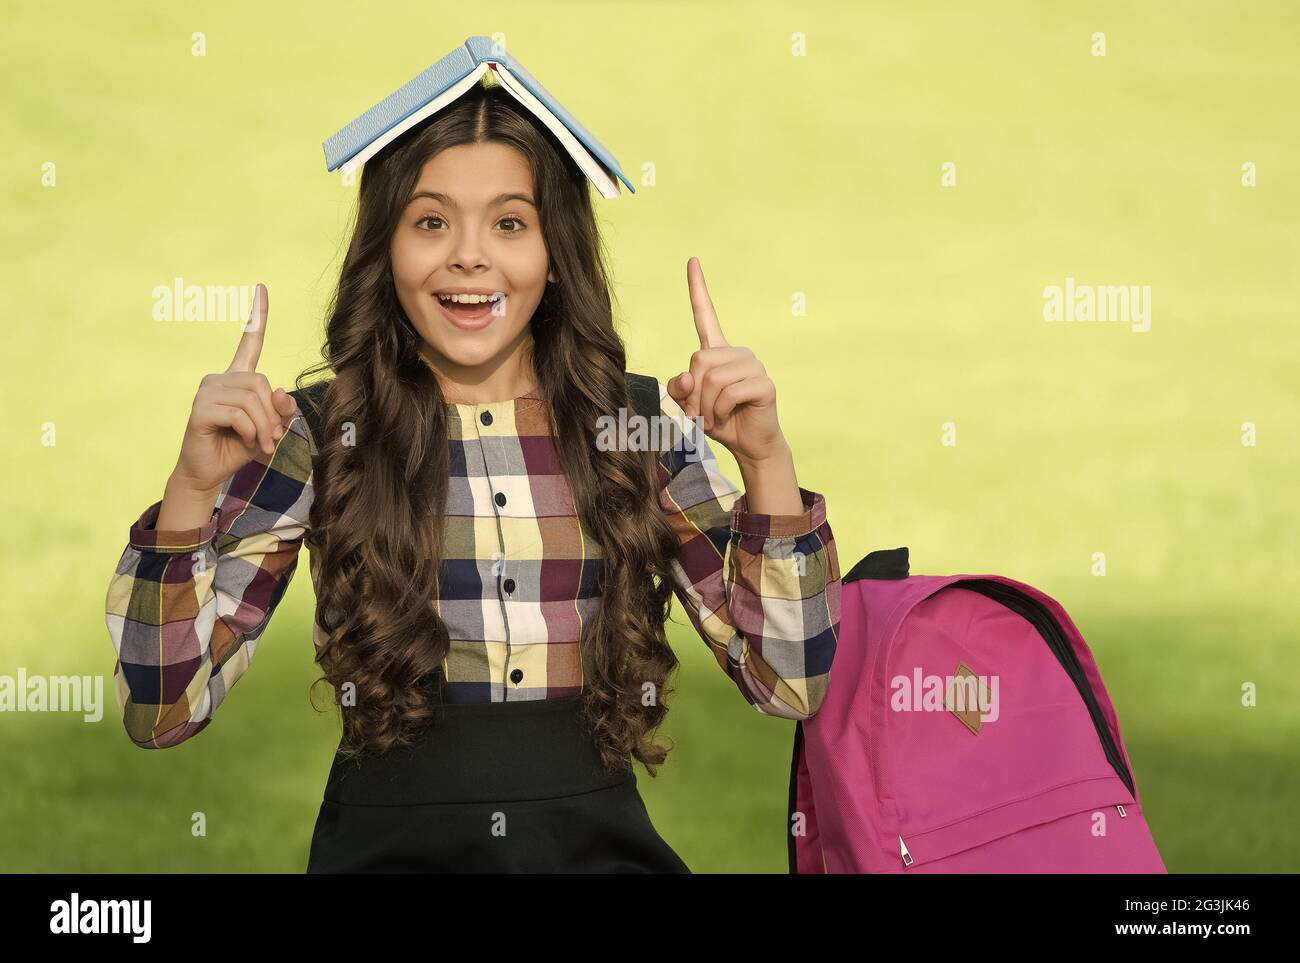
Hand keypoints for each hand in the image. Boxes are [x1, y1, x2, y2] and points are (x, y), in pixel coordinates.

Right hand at [169, 283, 300, 494]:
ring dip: (264, 427)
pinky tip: (246, 442)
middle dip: (273, 415)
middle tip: (271, 439)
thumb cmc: (239, 447)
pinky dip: (251, 431)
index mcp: (238, 378)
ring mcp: (207, 391)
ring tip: (261, 443)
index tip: (261, 288)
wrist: (209, 472)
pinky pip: (238, 414)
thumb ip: (282, 410)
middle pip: (262, 383)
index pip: (249, 342)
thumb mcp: (270, 428)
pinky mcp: (200, 409)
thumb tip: (283, 393)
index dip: (256, 316)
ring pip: (252, 399)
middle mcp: (219, 378)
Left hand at [665, 257, 788, 467]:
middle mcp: (737, 353)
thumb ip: (679, 390)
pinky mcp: (764, 383)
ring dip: (706, 407)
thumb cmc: (719, 421)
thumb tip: (684, 378)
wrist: (748, 444)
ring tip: (713, 419)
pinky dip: (720, 411)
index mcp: (717, 352)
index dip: (698, 289)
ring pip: (713, 379)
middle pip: (698, 360)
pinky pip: (729, 392)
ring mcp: (753, 365)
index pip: (705, 315)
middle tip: (697, 414)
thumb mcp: (689, 406)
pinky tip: (727, 417)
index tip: (692, 261)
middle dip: (692, 393)